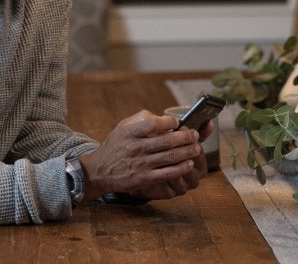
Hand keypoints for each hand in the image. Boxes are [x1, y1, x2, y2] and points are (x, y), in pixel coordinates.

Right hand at [79, 110, 202, 199]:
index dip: (168, 122)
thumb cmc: (116, 145)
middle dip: (185, 137)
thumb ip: (143, 119)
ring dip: (187, 152)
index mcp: (129, 132)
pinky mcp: (144, 179)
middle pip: (166, 141)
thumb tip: (164, 118)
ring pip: (170, 157)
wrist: (100, 171)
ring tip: (197, 147)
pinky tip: (189, 163)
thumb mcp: (123, 127)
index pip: (153, 124)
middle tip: (195, 134)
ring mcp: (140, 164)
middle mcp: (134, 147)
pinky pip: (167, 173)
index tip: (177, 122)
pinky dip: (181, 168)